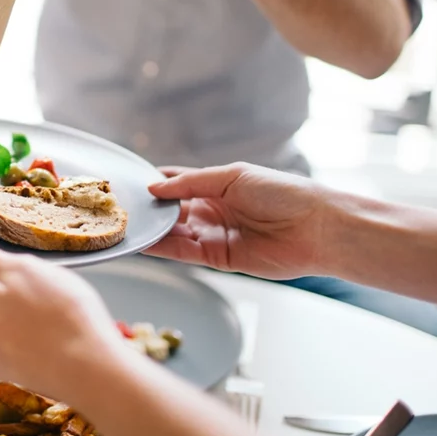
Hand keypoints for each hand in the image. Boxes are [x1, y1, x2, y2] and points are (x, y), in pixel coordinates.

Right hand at [144, 163, 332, 279]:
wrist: (315, 228)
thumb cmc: (282, 193)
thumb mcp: (233, 177)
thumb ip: (191, 183)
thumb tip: (155, 188)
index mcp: (217, 185)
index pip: (177, 182)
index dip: (155, 183)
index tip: (129, 184)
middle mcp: (213, 210)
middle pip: (172, 210)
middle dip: (149, 209)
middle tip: (121, 209)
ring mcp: (214, 234)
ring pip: (174, 232)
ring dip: (153, 230)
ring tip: (127, 227)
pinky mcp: (219, 259)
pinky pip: (185, 253)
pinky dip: (164, 248)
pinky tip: (145, 243)